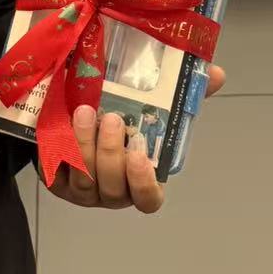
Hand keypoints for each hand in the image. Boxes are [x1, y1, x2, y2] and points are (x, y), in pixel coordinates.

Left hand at [47, 64, 225, 212]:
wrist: (70, 117)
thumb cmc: (119, 119)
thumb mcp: (151, 107)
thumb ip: (183, 95)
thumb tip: (217, 74)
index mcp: (138, 180)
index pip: (148, 199)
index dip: (144, 184)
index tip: (139, 156)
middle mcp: (111, 191)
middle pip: (112, 187)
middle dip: (111, 154)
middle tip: (110, 119)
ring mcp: (81, 189)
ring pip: (83, 178)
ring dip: (84, 145)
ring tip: (85, 113)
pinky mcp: (55, 180)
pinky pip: (55, 170)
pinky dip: (59, 147)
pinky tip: (61, 125)